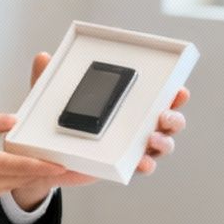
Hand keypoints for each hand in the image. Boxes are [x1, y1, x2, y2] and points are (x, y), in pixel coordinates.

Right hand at [0, 111, 71, 222]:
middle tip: (71, 169)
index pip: (8, 166)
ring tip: (53, 170)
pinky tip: (17, 174)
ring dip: (27, 179)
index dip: (37, 167)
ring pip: (6, 188)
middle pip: (14, 180)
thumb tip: (13, 121)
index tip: (59, 166)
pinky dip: (6, 183)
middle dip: (43, 174)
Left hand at [8, 54, 191, 207]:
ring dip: (164, 141)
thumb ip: (47, 78)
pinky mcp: (124, 165)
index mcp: (128, 105)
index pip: (158, 96)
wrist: (44, 160)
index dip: (174, 94)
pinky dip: (147, 164)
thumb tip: (43, 56)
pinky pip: (144, 166)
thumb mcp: (51, 100)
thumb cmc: (55, 125)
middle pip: (170, 121)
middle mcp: (137, 125)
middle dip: (174, 118)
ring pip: (163, 144)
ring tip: (151, 138)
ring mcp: (133, 147)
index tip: (179, 90)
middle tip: (164, 115)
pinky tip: (143, 162)